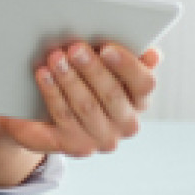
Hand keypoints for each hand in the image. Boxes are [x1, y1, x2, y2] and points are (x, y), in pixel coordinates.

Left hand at [0, 42, 160, 158]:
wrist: (42, 115)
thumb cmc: (80, 81)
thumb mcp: (100, 67)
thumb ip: (121, 58)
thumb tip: (153, 54)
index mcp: (139, 100)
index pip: (144, 84)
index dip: (127, 65)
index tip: (107, 48)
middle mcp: (126, 124)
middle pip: (112, 94)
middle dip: (92, 69)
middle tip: (74, 48)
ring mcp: (102, 138)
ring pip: (86, 106)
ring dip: (70, 79)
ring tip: (55, 58)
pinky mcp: (77, 146)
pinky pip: (64, 117)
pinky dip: (52, 93)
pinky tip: (43, 75)